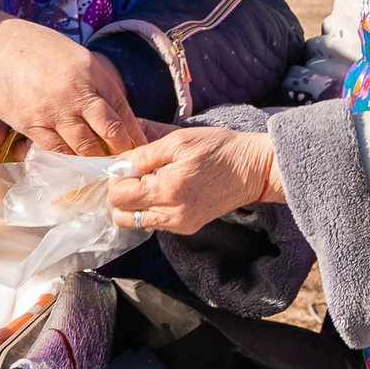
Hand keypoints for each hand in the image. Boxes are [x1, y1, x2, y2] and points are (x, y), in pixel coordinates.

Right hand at [0, 7, 138, 157]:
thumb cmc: (32, 46)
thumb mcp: (71, 54)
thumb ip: (90, 80)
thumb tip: (107, 109)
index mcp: (90, 70)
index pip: (120, 106)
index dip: (133, 130)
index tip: (141, 145)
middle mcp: (76, 91)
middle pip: (108, 129)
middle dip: (119, 149)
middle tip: (126, 162)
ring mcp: (53, 110)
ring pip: (84, 145)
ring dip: (95, 160)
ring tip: (103, 169)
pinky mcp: (31, 124)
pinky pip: (56, 150)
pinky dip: (68, 161)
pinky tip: (74, 167)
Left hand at [108, 127, 282, 233]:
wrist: (253, 169)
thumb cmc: (218, 149)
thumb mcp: (179, 141)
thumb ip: (144, 155)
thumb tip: (118, 165)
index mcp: (167, 190)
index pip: (118, 196)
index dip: (116, 179)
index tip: (128, 165)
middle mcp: (171, 214)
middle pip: (121, 216)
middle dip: (120, 194)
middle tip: (135, 175)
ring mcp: (179, 224)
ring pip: (136, 223)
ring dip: (134, 204)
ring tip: (150, 182)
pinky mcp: (188, 227)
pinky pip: (155, 223)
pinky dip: (150, 209)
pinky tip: (164, 190)